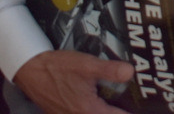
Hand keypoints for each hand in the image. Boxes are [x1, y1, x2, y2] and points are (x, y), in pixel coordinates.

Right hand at [12, 50, 134, 113]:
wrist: (30, 69)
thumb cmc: (56, 68)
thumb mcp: (87, 65)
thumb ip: (110, 70)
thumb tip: (130, 73)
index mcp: (88, 111)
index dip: (131, 113)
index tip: (143, 107)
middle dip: (118, 111)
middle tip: (133, 103)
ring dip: (106, 110)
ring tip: (118, 101)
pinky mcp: (63, 113)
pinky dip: (94, 109)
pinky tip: (99, 97)